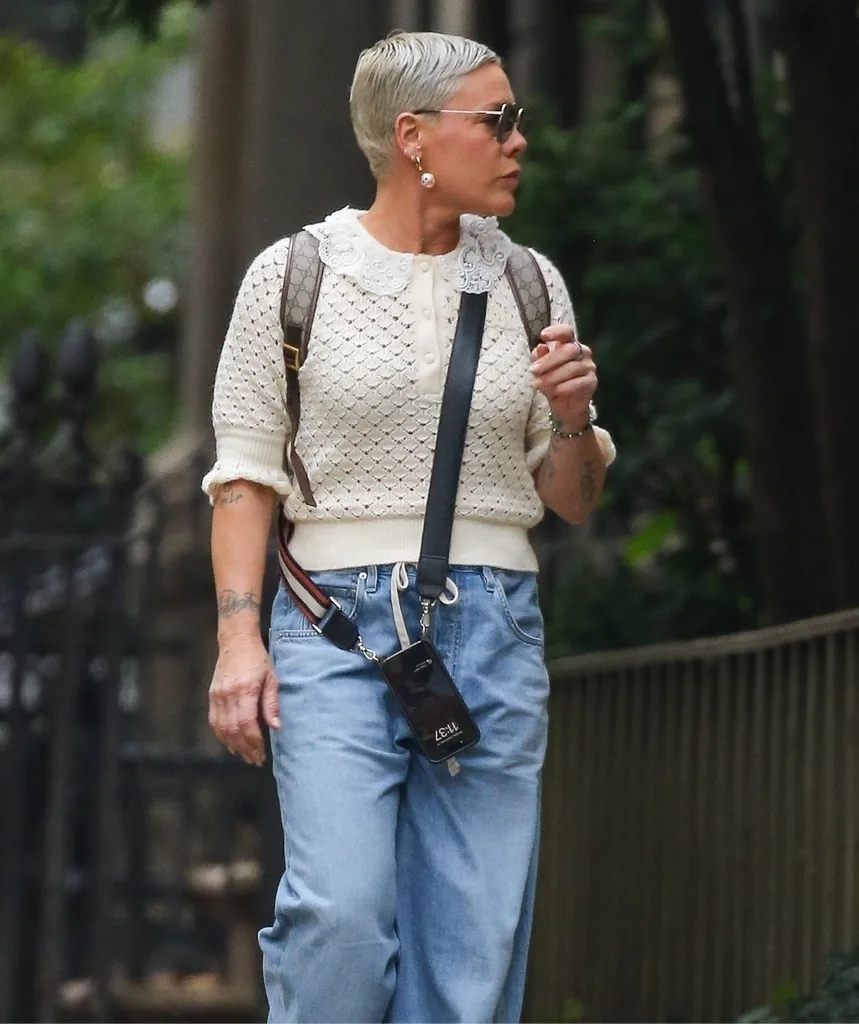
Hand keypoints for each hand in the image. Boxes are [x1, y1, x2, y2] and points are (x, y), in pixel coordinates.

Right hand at [208, 634, 280, 765]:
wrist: (236, 642)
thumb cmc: (258, 659)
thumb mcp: (272, 678)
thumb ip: (272, 703)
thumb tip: (275, 727)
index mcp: (245, 690)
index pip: (247, 723)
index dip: (254, 742)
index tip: (262, 754)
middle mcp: (228, 695)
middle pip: (233, 730)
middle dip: (245, 749)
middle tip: (255, 760)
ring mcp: (217, 696)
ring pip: (221, 729)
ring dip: (233, 746)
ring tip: (245, 756)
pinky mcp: (212, 696)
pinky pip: (214, 721)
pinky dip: (222, 736)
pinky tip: (231, 743)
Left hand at [530, 324, 596, 430]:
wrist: (565, 407)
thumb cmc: (553, 383)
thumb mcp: (541, 370)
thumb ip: (540, 358)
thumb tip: (540, 347)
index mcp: (569, 344)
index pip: (566, 332)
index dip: (556, 331)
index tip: (543, 336)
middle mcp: (582, 352)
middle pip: (568, 350)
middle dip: (549, 361)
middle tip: (533, 370)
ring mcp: (589, 367)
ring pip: (572, 368)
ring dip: (552, 377)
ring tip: (537, 384)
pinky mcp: (592, 382)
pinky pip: (579, 382)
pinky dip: (565, 387)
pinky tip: (555, 391)